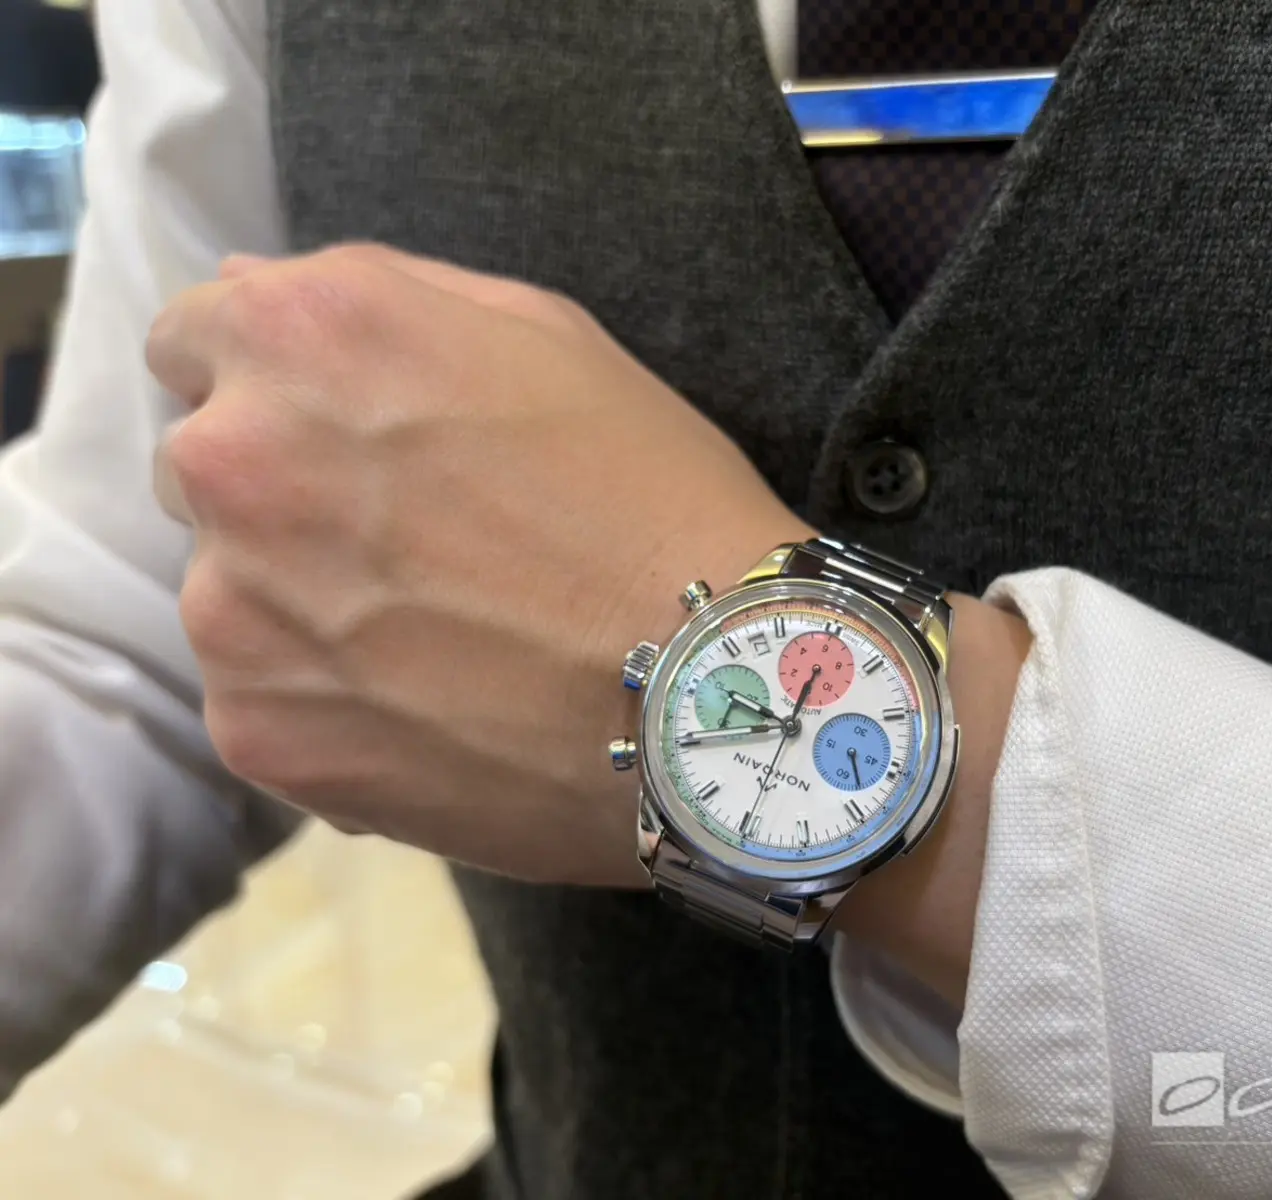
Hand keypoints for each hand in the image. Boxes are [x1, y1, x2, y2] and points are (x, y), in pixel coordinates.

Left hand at [146, 243, 811, 885]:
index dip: (275, 383)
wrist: (714, 686)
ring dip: (303, 604)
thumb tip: (247, 299)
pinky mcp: (256, 731)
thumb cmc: (651, 494)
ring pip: (230, 592)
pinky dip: (328, 705)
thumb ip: (384, 296)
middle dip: (286, 492)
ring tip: (438, 640)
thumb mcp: (546, 337)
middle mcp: (234, 455)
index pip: (194, 341)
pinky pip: (265, 700)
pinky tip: (431, 710)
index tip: (348, 435)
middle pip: (205, 467)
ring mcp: (230, 606)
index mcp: (304, 335)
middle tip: (416, 544)